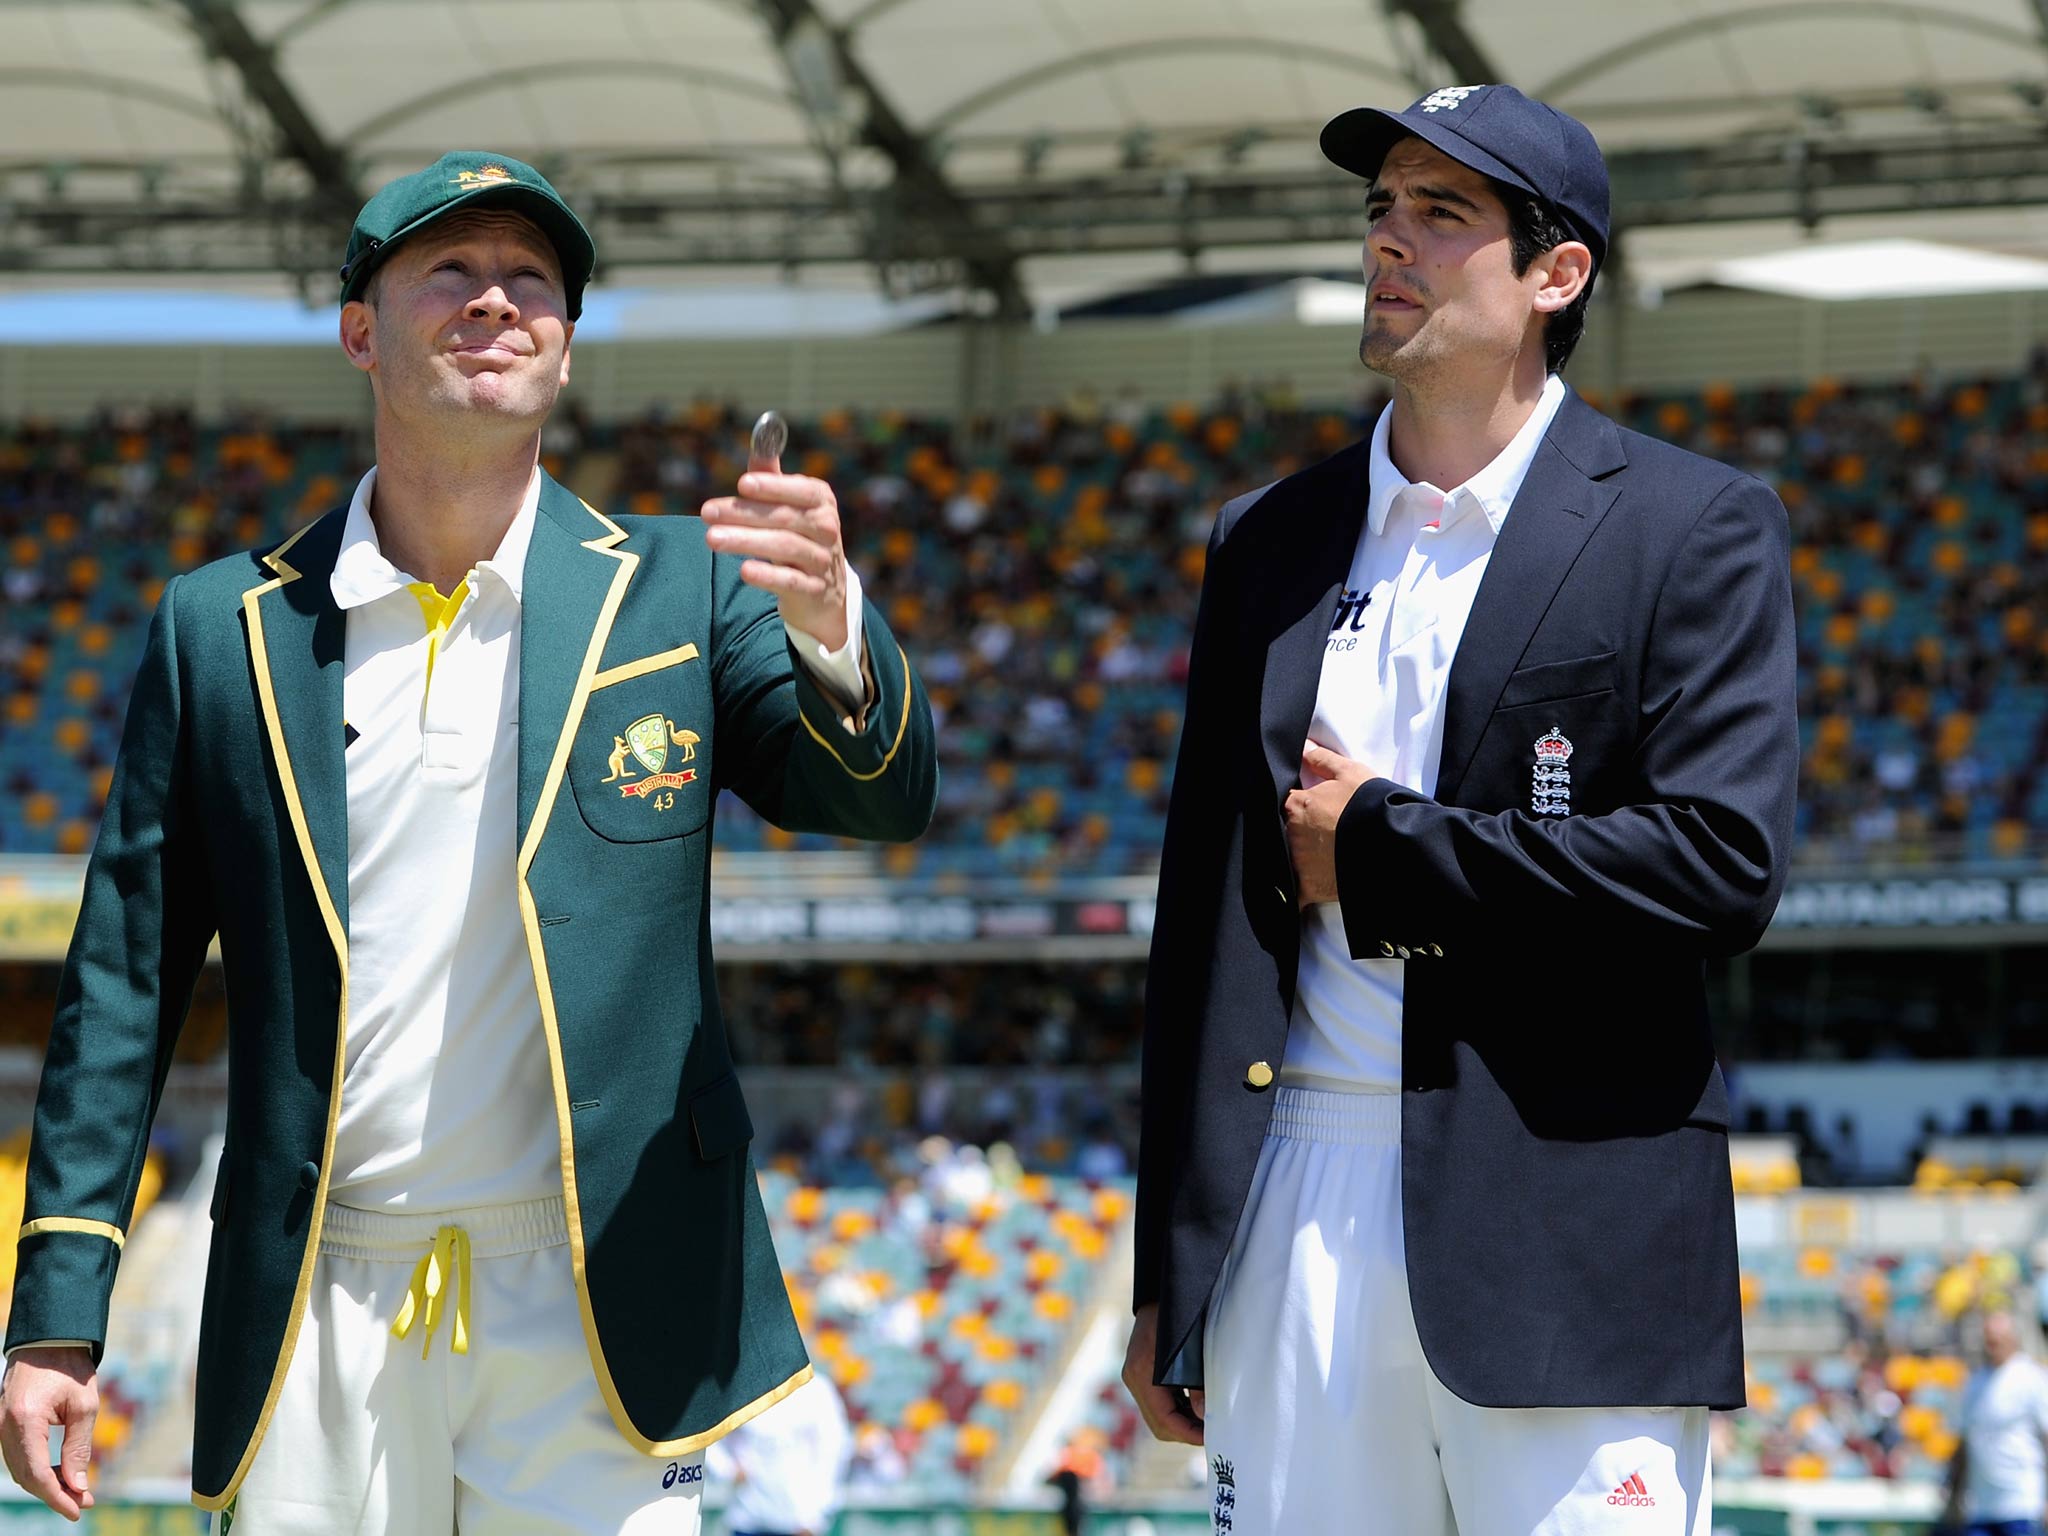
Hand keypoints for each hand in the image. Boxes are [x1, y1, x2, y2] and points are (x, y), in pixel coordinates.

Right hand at [0, 1347, 97, 1519]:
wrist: (49, 1341)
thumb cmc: (70, 1368)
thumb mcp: (84, 1406)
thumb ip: (78, 1447)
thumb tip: (78, 1486)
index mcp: (24, 1419)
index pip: (37, 1472)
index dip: (56, 1496)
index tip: (77, 1510)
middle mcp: (4, 1427)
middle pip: (25, 1476)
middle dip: (54, 1494)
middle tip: (83, 1502)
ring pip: (19, 1470)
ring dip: (46, 1484)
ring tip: (78, 1491)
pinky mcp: (3, 1426)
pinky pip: (18, 1457)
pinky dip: (37, 1469)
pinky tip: (61, 1473)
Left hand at [700, 437, 849, 649]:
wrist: (824, 592)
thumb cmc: (799, 535)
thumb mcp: (789, 504)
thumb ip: (771, 475)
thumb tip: (761, 433)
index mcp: (821, 501)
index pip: (801, 490)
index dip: (773, 486)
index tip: (742, 484)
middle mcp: (827, 529)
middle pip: (784, 518)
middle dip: (743, 514)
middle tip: (706, 512)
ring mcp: (822, 561)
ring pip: (785, 548)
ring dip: (746, 542)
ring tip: (711, 539)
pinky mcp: (813, 591)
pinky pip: (791, 582)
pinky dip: (768, 577)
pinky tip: (744, 571)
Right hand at [1122, 1304, 1203, 1445]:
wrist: (1160, 1290)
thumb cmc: (1178, 1315)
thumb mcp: (1191, 1347)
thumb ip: (1196, 1382)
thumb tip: (1203, 1414)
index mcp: (1142, 1372)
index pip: (1163, 1419)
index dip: (1187, 1432)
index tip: (1211, 1437)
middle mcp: (1133, 1378)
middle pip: (1158, 1424)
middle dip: (1185, 1433)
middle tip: (1212, 1434)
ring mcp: (1134, 1376)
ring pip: (1156, 1418)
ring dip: (1181, 1424)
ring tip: (1207, 1423)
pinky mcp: (1140, 1374)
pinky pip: (1157, 1404)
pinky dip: (1176, 1411)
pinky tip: (1195, 1407)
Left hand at [1283, 741, 1373, 906]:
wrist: (1390, 842)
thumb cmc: (1370, 804)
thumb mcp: (1351, 773)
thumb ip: (1322, 759)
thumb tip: (1302, 746)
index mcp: (1296, 806)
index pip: (1281, 802)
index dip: (1290, 805)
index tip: (1301, 808)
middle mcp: (1290, 834)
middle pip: (1281, 832)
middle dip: (1291, 832)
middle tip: (1313, 834)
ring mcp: (1297, 863)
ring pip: (1284, 860)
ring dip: (1294, 859)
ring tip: (1314, 859)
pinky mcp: (1307, 887)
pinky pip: (1291, 895)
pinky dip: (1293, 894)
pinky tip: (1297, 893)